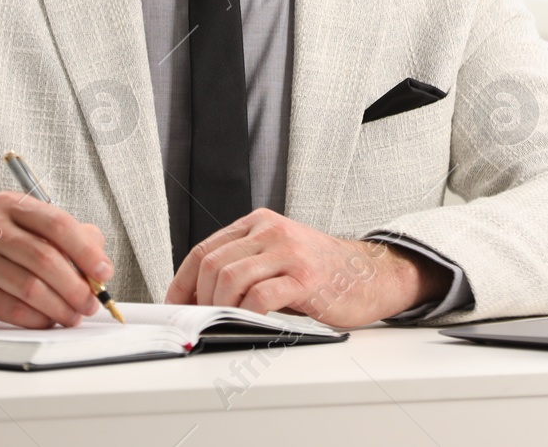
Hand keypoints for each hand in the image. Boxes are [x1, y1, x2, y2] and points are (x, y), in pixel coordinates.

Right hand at [0, 190, 112, 328]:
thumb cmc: (1, 252)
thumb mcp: (33, 233)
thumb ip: (72, 239)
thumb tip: (100, 265)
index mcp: (10, 204)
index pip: (56, 223)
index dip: (85, 250)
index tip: (104, 272)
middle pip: (44, 257)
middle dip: (76, 286)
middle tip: (91, 303)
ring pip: (30, 287)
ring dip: (60, 307)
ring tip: (73, 316)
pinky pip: (12, 309)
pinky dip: (38, 319)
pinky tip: (48, 320)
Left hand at [164, 209, 448, 327]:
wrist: (372, 275)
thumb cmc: (323, 273)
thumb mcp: (279, 257)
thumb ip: (246, 267)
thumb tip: (201, 299)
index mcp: (260, 223)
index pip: (205, 249)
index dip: (182, 282)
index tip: (176, 307)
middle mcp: (271, 231)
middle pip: (213, 263)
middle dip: (198, 298)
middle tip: (199, 322)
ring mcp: (289, 252)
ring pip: (230, 277)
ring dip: (219, 307)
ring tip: (221, 323)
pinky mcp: (305, 277)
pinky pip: (260, 295)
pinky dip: (246, 313)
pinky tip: (250, 322)